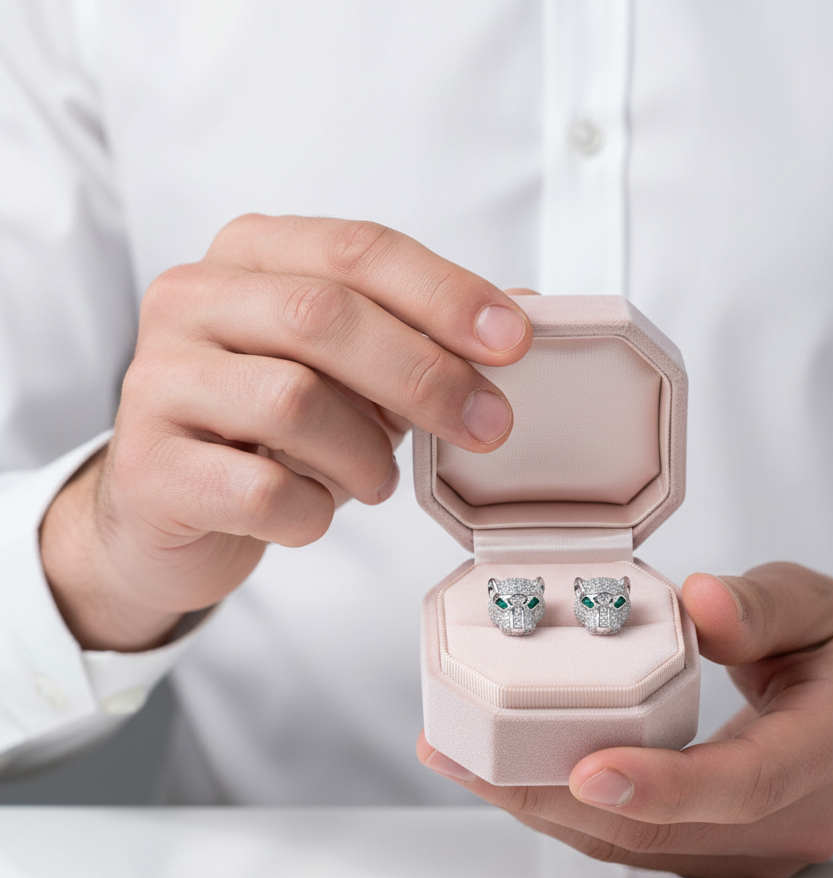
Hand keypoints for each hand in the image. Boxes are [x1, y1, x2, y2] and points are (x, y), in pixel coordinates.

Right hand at [41, 215, 531, 650]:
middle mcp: (192, 300)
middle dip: (425, 375)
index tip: (514, 341)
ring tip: (376, 481)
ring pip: (294, 403)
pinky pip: (262, 491)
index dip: (444, 293)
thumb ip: (419, 334)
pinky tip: (312, 510)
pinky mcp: (148, 466)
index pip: (356, 250)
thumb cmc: (270, 427)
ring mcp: (158, 381)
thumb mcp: (348, 368)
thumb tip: (523, 312)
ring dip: (366, 456)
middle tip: (487, 426)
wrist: (170, 505)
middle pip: (323, 315)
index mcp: (249, 255)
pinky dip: (312, 512)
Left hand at [418, 562, 832, 877]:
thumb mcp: (825, 605)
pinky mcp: (724, 850)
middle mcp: (790, 819)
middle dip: (556, 800)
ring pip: (637, 848)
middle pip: (662, 832)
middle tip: (468, 757)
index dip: (661, 785)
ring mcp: (755, 848)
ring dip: (547, 811)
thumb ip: (765, 604)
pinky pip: (639, 844)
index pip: (740, 785)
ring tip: (465, 762)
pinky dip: (573, 815)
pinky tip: (516, 777)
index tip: (585, 768)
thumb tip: (700, 602)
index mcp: (827, 750)